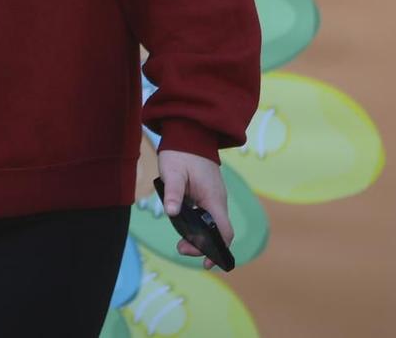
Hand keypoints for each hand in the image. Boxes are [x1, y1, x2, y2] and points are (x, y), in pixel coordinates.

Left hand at [156, 149, 231, 270]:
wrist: (189, 132)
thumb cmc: (181, 152)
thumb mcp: (173, 172)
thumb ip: (173, 193)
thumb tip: (171, 213)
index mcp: (213, 198)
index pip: (224, 231)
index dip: (218, 250)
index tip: (206, 263)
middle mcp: (218, 200)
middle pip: (217, 232)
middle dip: (202, 246)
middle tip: (180, 248)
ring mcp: (213, 197)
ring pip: (211, 225)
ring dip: (199, 237)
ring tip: (180, 242)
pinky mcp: (207, 193)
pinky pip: (206, 216)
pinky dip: (198, 226)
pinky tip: (184, 227)